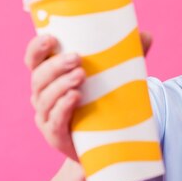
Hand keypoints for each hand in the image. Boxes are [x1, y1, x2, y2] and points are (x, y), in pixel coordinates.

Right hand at [24, 32, 152, 159]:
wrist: (104, 144)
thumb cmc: (103, 102)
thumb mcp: (113, 77)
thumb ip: (127, 56)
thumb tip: (147, 35)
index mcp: (50, 76)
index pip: (34, 59)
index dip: (37, 48)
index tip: (52, 38)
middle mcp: (42, 95)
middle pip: (38, 77)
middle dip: (55, 65)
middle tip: (77, 58)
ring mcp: (46, 116)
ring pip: (45, 98)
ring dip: (60, 84)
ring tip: (80, 75)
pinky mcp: (55, 136)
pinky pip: (55, 120)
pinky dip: (63, 107)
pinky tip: (75, 97)